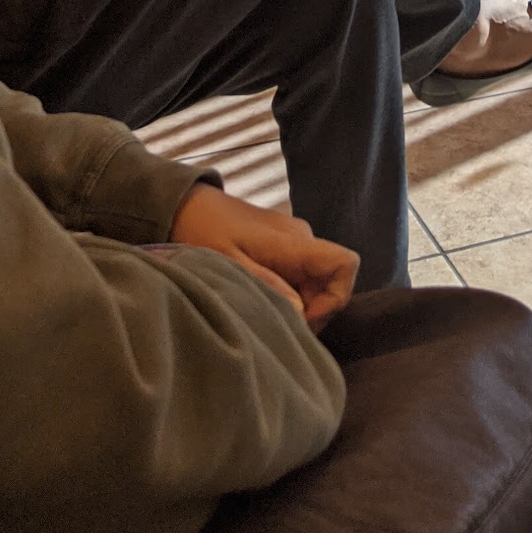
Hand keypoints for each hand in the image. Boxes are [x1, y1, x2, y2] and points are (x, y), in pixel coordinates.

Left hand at [170, 183, 358, 330]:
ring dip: (298, 305)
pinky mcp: (281, 246)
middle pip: (331, 281)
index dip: (336, 297)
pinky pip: (299, 275)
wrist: (186, 204)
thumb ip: (265, 284)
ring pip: (314, 281)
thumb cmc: (203, 232)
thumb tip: (301, 312)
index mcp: (293, 242)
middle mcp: (302, 239)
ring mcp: (293, 241)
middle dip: (312, 311)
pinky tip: (258, 302)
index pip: (345, 263)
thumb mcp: (227, 264)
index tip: (303, 318)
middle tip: (275, 327)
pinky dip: (288, 294)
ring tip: (261, 315)